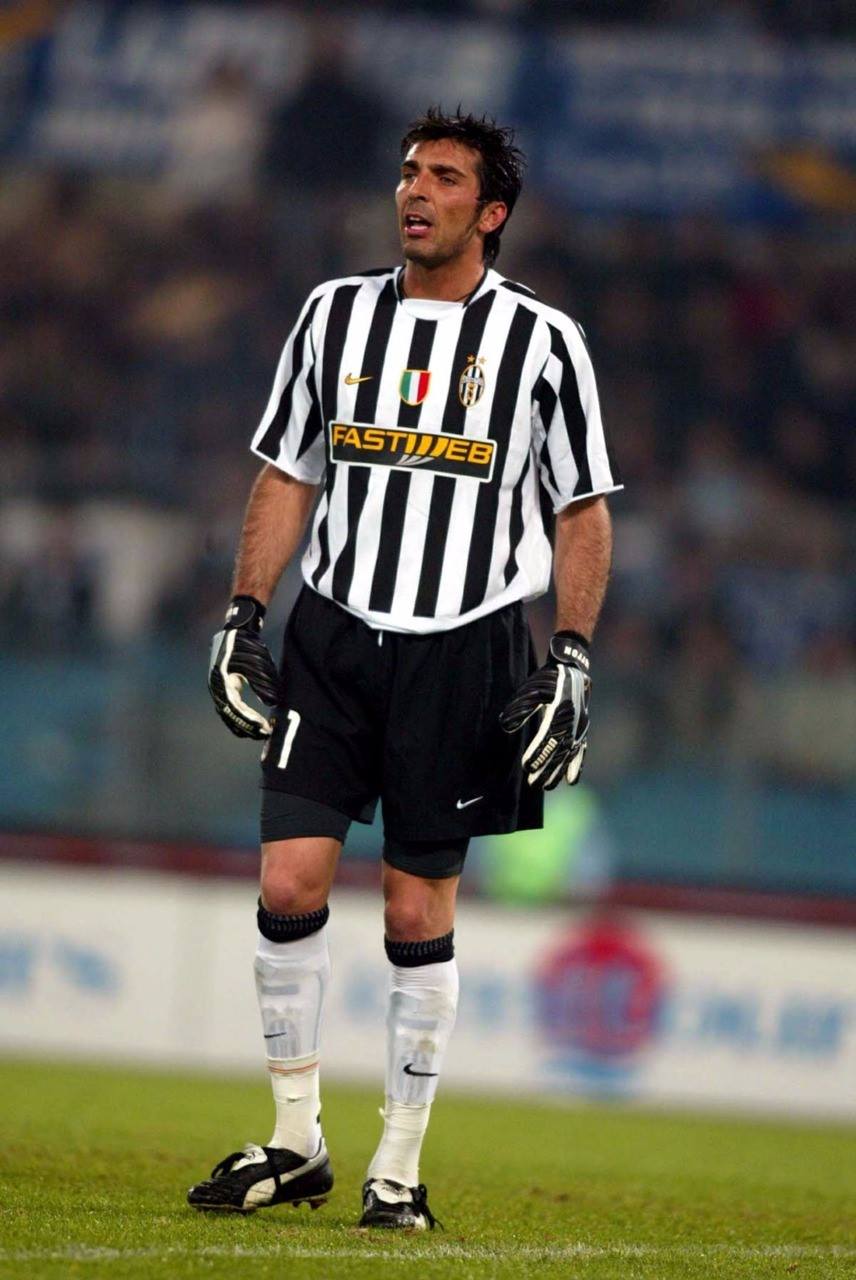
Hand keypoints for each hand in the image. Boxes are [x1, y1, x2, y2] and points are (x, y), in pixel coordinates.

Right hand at [208, 596, 282, 738]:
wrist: (235, 631)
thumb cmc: (247, 645)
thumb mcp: (258, 663)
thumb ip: (263, 683)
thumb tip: (272, 703)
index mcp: (223, 682)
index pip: (235, 710)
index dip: (250, 722)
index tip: (264, 729)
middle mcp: (217, 688)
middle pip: (229, 716)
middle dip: (247, 727)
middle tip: (264, 734)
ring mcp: (218, 688)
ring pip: (227, 714)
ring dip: (242, 724)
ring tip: (259, 731)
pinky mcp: (222, 687)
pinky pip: (228, 707)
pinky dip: (239, 717)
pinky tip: (252, 721)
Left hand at [499, 632, 590, 788]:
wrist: (572, 669)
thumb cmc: (548, 678)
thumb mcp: (532, 689)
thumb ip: (521, 709)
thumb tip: (505, 726)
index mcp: (560, 712)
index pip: (548, 739)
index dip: (538, 754)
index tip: (527, 767)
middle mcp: (572, 722)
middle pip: (559, 751)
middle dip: (546, 769)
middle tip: (533, 783)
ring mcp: (580, 727)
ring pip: (569, 755)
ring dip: (558, 772)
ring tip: (547, 786)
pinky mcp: (582, 729)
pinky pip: (581, 751)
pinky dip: (577, 767)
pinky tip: (572, 781)